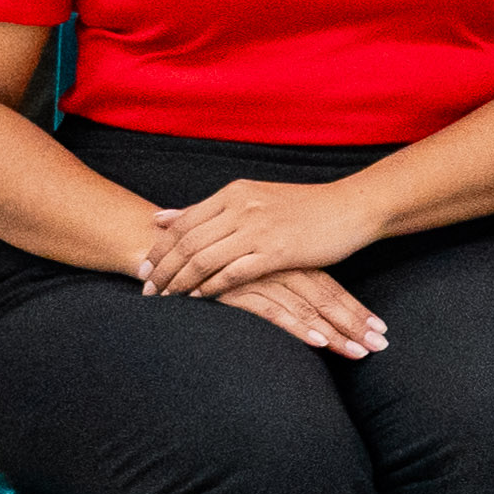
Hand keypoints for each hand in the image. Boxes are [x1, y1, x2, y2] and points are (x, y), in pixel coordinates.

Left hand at [132, 173, 382, 303]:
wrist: (350, 208)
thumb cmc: (304, 207)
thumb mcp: (253, 198)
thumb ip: (208, 210)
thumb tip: (162, 217)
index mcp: (234, 193)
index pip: (183, 223)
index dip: (159, 249)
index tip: (143, 269)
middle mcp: (241, 207)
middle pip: (186, 242)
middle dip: (162, 270)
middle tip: (146, 291)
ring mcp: (258, 229)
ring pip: (204, 258)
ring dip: (180, 282)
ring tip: (166, 301)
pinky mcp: (277, 251)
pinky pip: (233, 272)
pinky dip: (211, 287)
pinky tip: (200, 299)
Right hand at [223, 267, 392, 363]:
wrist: (166, 243)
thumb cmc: (214, 259)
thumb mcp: (253, 267)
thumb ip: (281, 283)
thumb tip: (314, 312)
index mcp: (287, 257)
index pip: (329, 285)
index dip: (355, 308)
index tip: (380, 329)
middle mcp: (279, 264)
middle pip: (326, 297)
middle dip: (355, 324)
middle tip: (381, 345)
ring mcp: (259, 276)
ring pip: (307, 307)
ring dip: (337, 331)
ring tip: (361, 352)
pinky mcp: (237, 289)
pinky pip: (274, 311)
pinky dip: (299, 328)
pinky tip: (320, 343)